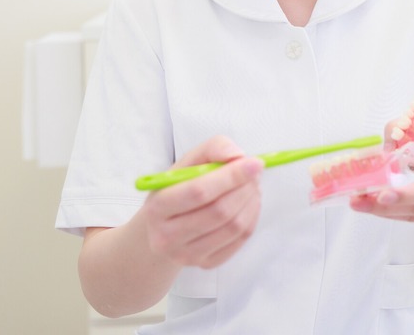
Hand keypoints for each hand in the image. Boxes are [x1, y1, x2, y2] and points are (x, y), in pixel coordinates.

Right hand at [140, 135, 262, 268]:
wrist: (162, 227)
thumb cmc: (178, 188)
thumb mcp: (187, 162)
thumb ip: (212, 149)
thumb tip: (237, 155)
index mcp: (158, 207)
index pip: (199, 191)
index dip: (231, 176)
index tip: (255, 163)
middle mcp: (166, 237)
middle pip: (220, 212)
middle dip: (245, 188)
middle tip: (256, 173)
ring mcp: (186, 255)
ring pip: (234, 227)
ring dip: (252, 202)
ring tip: (253, 186)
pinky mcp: (205, 264)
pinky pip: (240, 240)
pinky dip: (252, 218)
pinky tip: (249, 204)